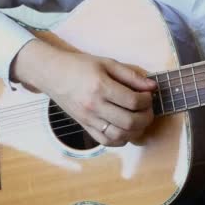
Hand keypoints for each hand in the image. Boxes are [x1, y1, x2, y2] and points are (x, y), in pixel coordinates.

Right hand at [11, 40, 157, 146]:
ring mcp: (89, 119)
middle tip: (148, 109)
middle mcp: (94, 106)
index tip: (149, 95)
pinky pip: (107, 141)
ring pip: (120, 135)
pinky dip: (121, 139)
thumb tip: (152, 86)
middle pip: (130, 122)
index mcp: (100, 87)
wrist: (52, 74)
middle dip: (146, 117)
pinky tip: (126, 128)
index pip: (133, 101)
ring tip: (140, 119)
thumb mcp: (107, 63)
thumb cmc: (80, 66)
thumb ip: (131, 75)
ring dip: (137, 130)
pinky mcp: (85, 127)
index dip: (147, 100)